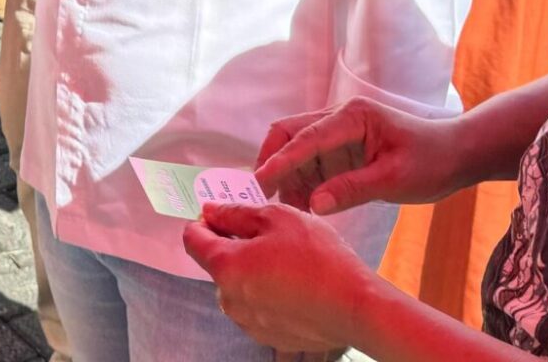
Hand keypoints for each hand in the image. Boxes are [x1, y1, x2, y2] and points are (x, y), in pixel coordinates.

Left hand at [183, 201, 377, 353]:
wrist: (355, 307)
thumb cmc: (319, 259)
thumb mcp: (278, 218)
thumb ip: (236, 213)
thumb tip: (211, 211)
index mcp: (226, 267)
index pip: (192, 240)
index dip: (203, 221)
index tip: (221, 214)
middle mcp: (229, 299)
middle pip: (217, 264)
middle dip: (234, 245)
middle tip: (268, 234)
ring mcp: (248, 321)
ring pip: (238, 286)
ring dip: (252, 270)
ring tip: (287, 261)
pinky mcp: (267, 335)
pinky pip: (257, 306)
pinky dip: (267, 292)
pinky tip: (294, 284)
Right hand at [255, 97, 471, 214]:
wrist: (456, 155)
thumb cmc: (431, 161)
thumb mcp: (394, 179)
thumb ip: (352, 189)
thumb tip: (313, 204)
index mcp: (353, 117)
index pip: (305, 138)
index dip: (279, 161)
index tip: (258, 183)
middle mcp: (339, 118)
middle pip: (288, 133)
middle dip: (271, 162)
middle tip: (260, 195)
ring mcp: (338, 133)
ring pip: (295, 149)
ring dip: (285, 176)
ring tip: (285, 208)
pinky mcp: (341, 150)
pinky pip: (310, 163)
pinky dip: (300, 182)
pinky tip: (303, 205)